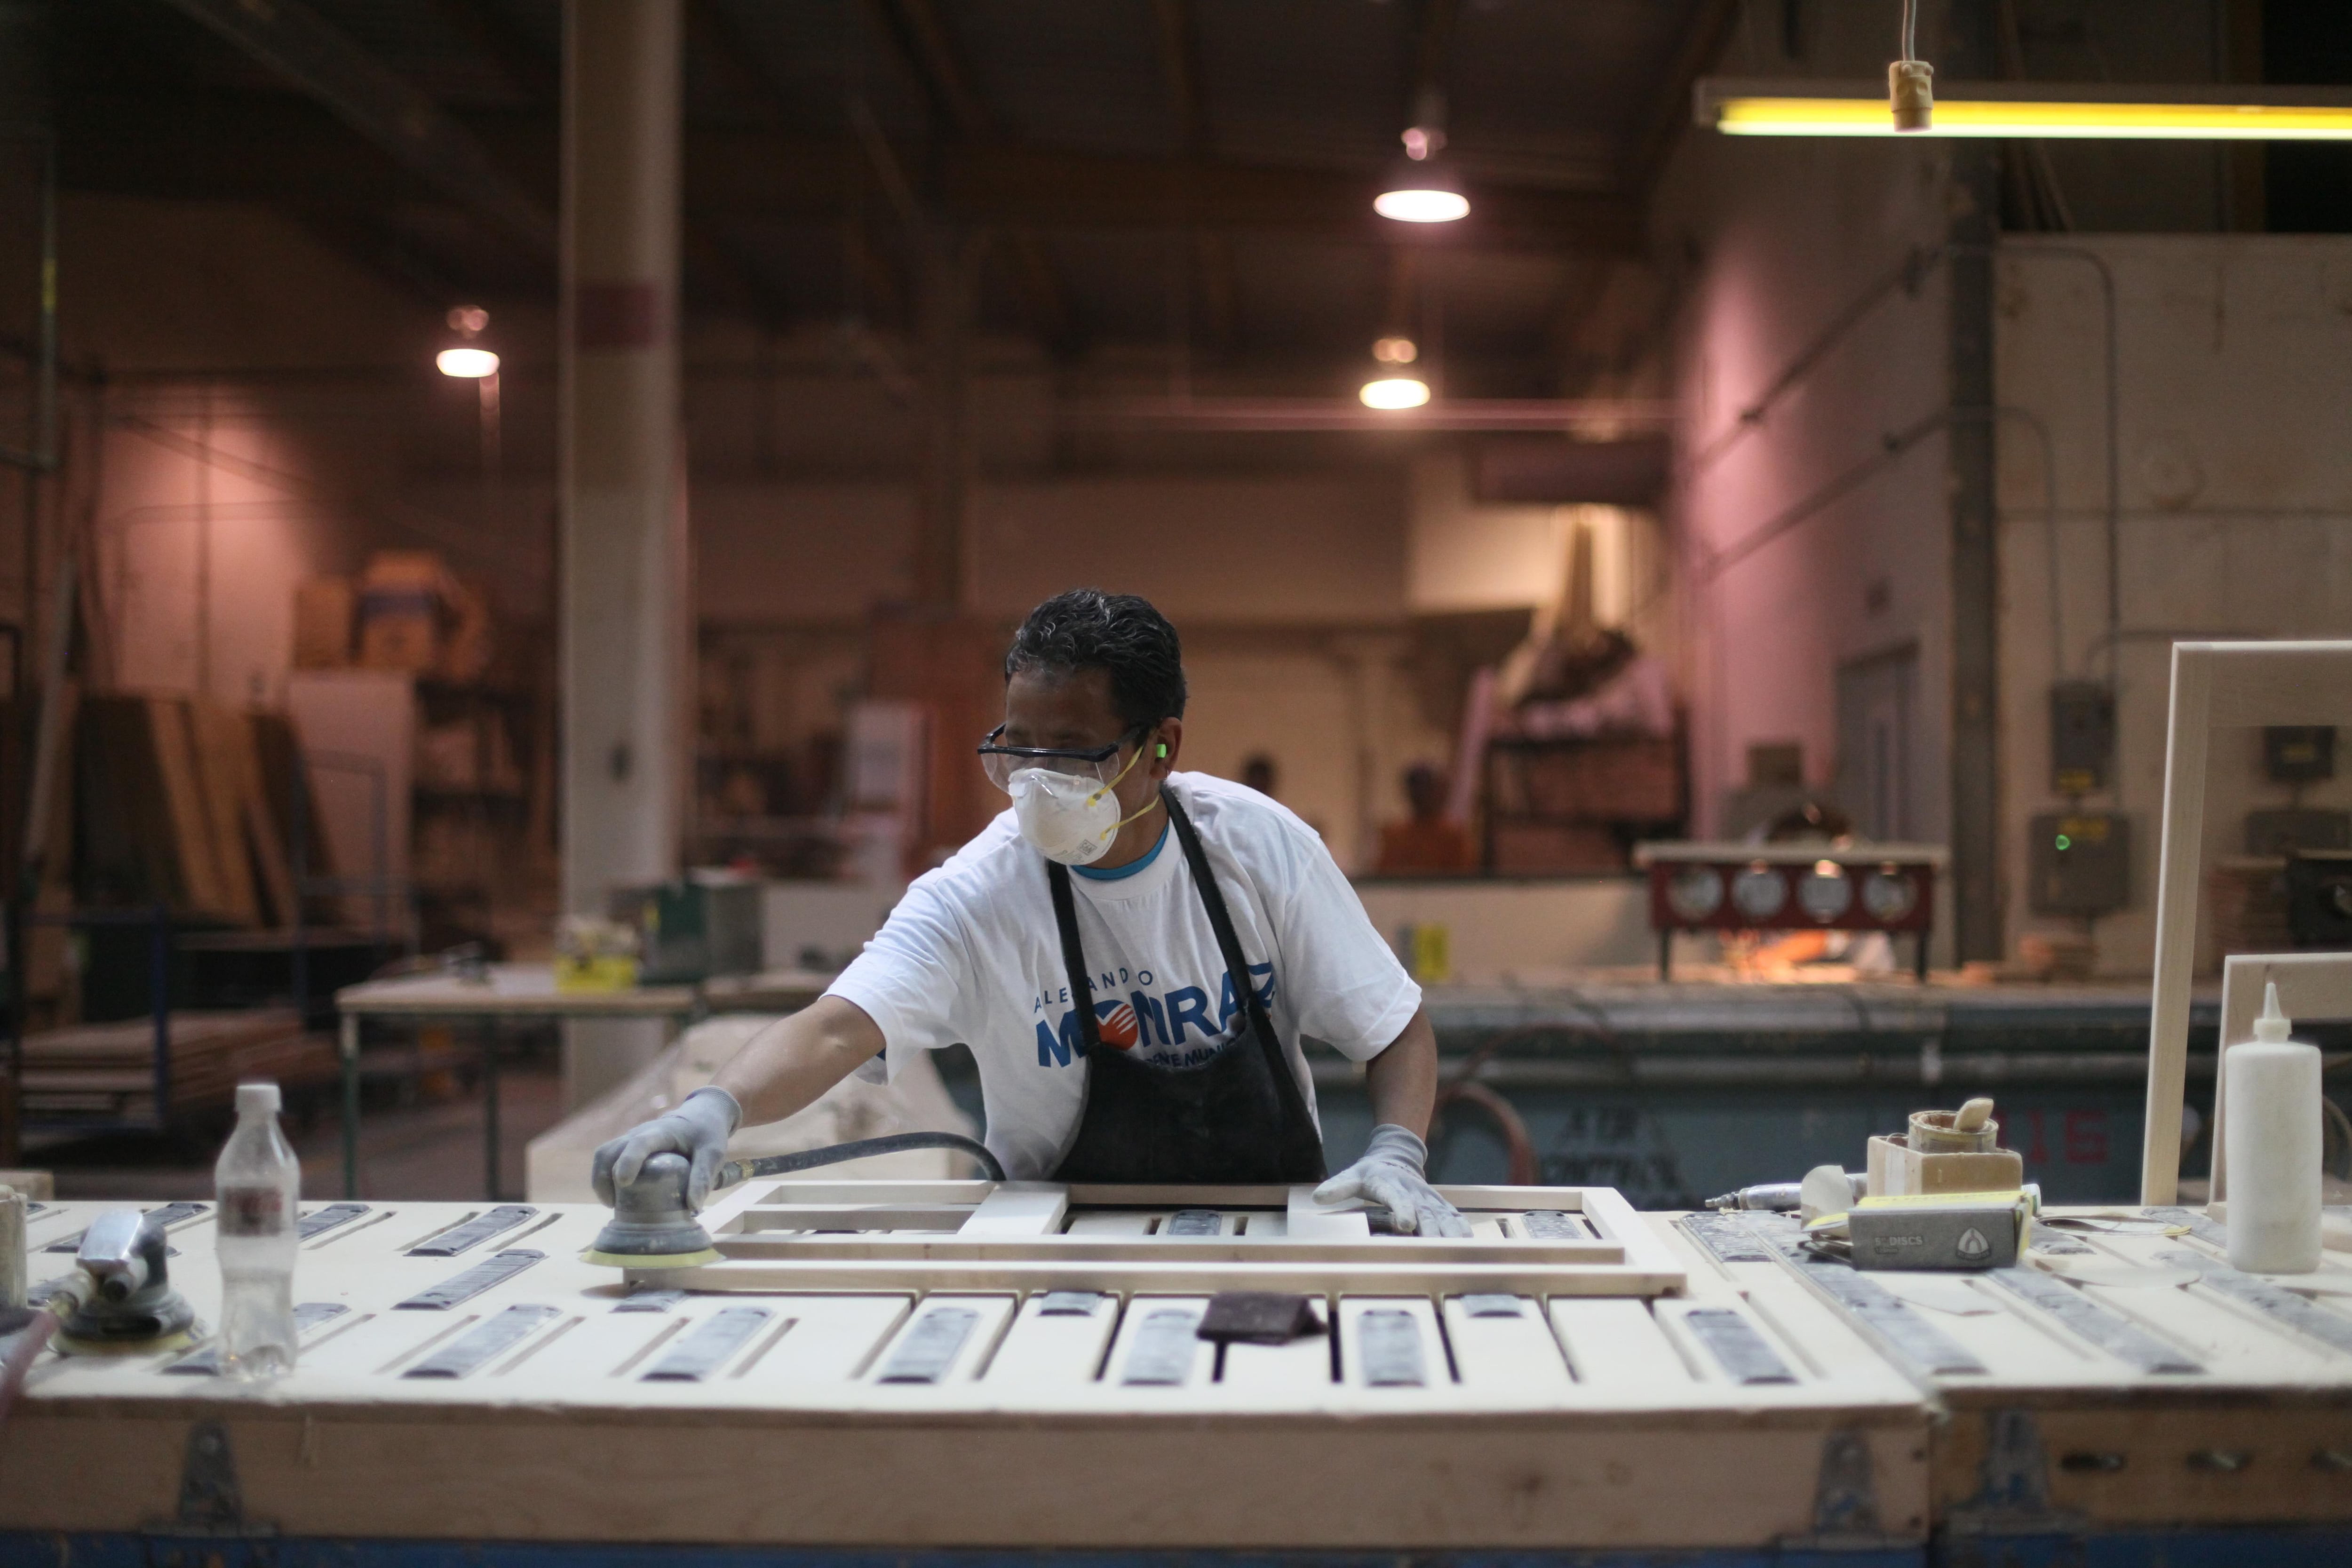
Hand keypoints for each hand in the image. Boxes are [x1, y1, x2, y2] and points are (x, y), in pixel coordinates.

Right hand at [590, 1086, 740, 1209]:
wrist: (700, 1116)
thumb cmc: (707, 1134)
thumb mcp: (713, 1153)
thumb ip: (704, 1177)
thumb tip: (693, 1208)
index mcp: (661, 1132)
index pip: (639, 1142)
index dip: (629, 1160)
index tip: (623, 1181)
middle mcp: (640, 1133)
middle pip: (610, 1151)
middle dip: (604, 1178)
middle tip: (615, 1206)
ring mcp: (630, 1138)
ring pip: (603, 1155)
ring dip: (601, 1180)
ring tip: (613, 1205)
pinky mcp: (627, 1146)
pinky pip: (606, 1159)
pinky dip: (604, 1177)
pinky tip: (616, 1197)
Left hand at [1312, 1124, 1470, 1237]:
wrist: (1395, 1158)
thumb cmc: (1370, 1174)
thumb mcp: (1351, 1176)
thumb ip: (1337, 1187)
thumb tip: (1317, 1197)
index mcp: (1389, 1184)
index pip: (1396, 1197)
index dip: (1401, 1210)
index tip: (1405, 1224)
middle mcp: (1413, 1191)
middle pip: (1425, 1211)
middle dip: (1431, 1230)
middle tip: (1435, 1248)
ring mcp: (1429, 1198)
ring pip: (1443, 1215)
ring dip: (1450, 1233)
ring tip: (1456, 1251)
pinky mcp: (1440, 1204)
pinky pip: (1454, 1216)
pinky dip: (1462, 1229)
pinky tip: (1469, 1245)